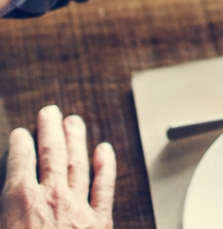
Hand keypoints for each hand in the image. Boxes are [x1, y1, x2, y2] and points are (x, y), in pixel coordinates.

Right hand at [1, 106, 114, 228]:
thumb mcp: (1, 225)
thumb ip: (4, 205)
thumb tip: (10, 187)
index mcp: (21, 202)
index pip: (21, 162)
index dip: (21, 145)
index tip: (21, 133)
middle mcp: (52, 198)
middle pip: (52, 155)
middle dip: (50, 131)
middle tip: (51, 111)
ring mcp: (79, 209)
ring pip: (78, 165)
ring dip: (76, 140)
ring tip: (74, 122)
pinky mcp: (100, 223)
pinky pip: (104, 188)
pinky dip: (106, 167)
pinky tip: (105, 150)